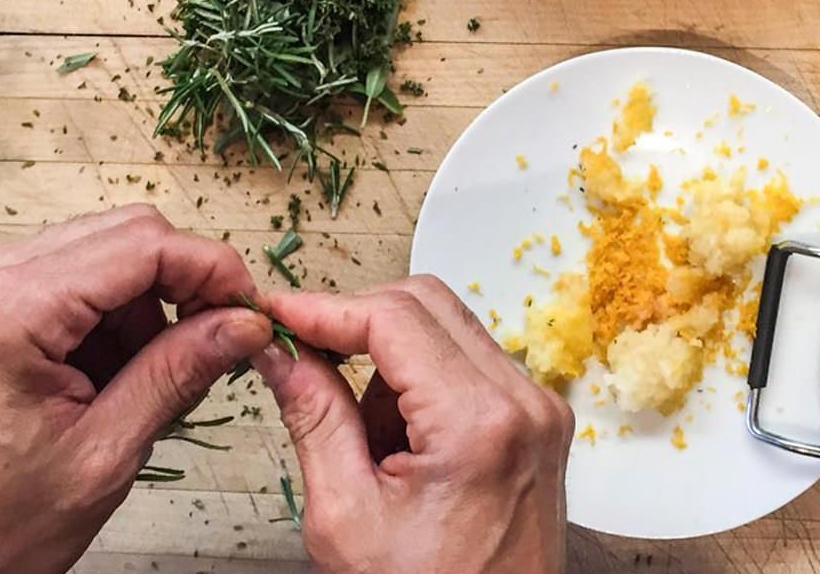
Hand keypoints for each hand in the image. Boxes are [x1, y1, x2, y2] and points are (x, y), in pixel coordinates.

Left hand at [0, 205, 271, 573]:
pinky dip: (111, 316)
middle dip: (184, 284)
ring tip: (153, 379)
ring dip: (148, 304)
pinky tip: (114, 375)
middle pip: (127, 233)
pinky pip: (72, 278)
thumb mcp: (103, 455)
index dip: (212, 269)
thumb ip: (177, 373)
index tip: (250, 310)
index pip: (143, 243)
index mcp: (10, 309)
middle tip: (217, 343)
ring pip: (105, 252)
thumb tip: (244, 322)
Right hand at [254, 276, 571, 573]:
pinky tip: (401, 445)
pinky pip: (472, 365)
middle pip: (427, 303)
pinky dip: (424, 385)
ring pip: (449, 329)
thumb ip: (313, 418)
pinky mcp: (539, 423)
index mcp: (478, 424)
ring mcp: (540, 411)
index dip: (326, 308)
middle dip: (357, 322)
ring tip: (367, 441)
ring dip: (391, 360)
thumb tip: (281, 351)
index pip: (394, 317)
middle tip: (304, 353)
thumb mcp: (346, 516)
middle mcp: (524, 404)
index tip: (279, 314)